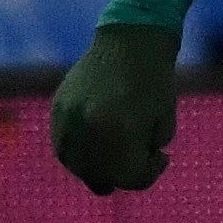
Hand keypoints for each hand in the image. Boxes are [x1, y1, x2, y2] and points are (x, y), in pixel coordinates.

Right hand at [50, 23, 181, 194]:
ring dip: (98, 168)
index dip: (149, 174)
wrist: (131, 41)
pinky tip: (98, 146)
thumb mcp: (164, 123)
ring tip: (119, 153)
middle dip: (124, 173)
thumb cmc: (156, 82)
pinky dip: (79, 154)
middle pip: (100, 175)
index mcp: (119, 129)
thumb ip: (145, 153)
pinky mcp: (58, 107)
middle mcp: (88, 126)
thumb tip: (116, 180)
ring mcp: (68, 116)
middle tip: (142, 158)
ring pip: (76, 165)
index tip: (162, 157)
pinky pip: (62, 146)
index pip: (128, 176)